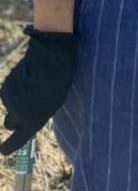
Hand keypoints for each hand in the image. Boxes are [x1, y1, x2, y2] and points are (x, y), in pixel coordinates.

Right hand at [0, 26, 77, 154]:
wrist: (50, 61)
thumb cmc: (58, 83)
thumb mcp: (52, 105)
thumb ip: (37, 115)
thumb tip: (26, 119)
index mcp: (32, 123)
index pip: (15, 143)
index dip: (8, 148)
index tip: (4, 151)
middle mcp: (18, 116)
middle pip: (9, 124)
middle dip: (14, 119)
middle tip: (24, 108)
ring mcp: (9, 102)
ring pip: (9, 106)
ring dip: (16, 100)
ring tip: (31, 86)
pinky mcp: (5, 89)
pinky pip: (7, 93)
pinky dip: (14, 89)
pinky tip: (26, 79)